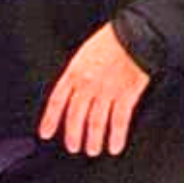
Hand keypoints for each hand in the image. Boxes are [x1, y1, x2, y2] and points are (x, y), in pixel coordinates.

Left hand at [39, 21, 151, 155]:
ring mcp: (107, 91)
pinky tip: (115, 146)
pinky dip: (117, 136)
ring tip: (93, 150)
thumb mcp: (86, 51)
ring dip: (94, 140)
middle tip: (74, 147)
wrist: (137, 32)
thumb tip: (73, 90)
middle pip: (76, 116)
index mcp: (75, 71)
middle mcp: (88, 84)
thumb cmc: (113, 38)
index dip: (50, 119)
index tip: (46, 133)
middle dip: (74, 135)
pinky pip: (119, 121)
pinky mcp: (126, 94)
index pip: (58, 100)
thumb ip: (78, 71)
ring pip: (96, 122)